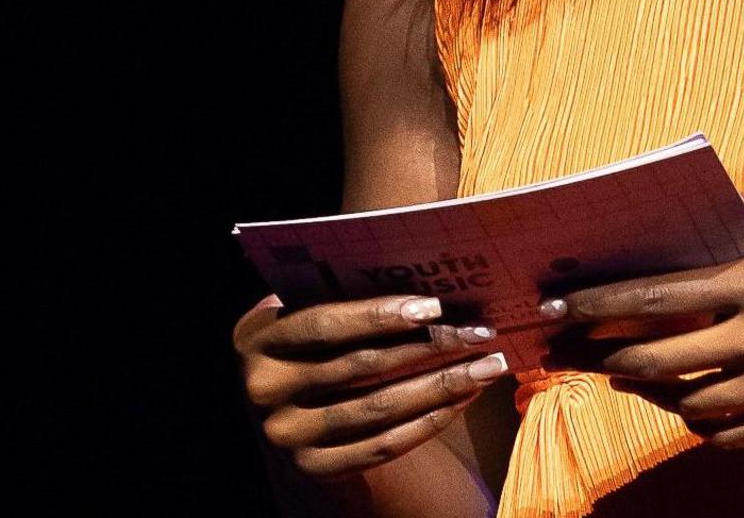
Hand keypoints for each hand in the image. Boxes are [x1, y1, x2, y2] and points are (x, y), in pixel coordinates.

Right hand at [234, 292, 508, 478]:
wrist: (291, 404)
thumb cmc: (316, 338)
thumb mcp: (311, 309)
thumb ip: (345, 293)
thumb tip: (429, 276)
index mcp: (256, 338)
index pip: (323, 324)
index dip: (378, 315)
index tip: (435, 305)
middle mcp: (263, 389)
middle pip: (360, 367)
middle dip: (428, 346)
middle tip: (480, 332)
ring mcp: (286, 434)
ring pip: (377, 409)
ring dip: (441, 386)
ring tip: (487, 365)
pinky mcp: (313, 467)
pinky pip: (381, 447)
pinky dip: (428, 421)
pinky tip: (463, 398)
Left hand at [550, 197, 743, 447]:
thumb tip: (701, 202)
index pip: (659, 294)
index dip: (601, 302)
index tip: (561, 305)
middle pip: (659, 357)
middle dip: (606, 355)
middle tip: (574, 351)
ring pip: (689, 400)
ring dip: (647, 391)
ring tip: (624, 377)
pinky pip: (729, 433)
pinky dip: (699, 422)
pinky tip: (687, 406)